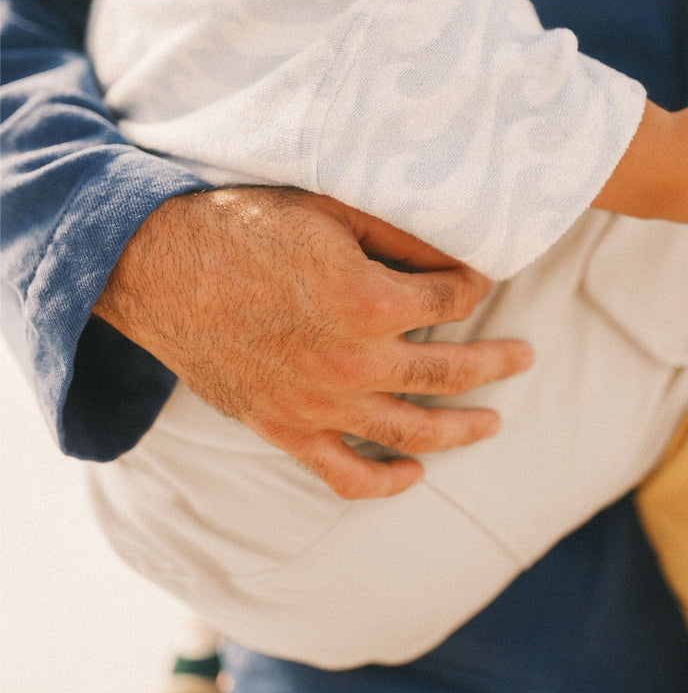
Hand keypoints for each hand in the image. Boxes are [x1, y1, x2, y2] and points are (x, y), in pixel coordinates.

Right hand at [92, 187, 532, 497]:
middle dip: (495, 363)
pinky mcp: (286, 428)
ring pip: (413, 432)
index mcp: (371, 302)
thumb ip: (402, 237)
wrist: (157, 266)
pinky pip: (346, 475)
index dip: (473, 286)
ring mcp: (320, 404)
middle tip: (525, 357)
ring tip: (493, 423)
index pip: (452, 300)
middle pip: (449, 371)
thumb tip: (459, 257)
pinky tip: (416, 476)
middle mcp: (354, 363)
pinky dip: (386, 483)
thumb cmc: (245, 226)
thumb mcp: (333, 209)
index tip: (479, 279)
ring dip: (462, 429)